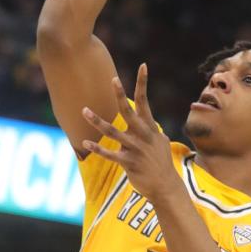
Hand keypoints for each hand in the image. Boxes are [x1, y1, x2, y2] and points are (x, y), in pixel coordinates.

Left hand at [81, 64, 182, 201]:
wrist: (166, 186)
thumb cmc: (161, 163)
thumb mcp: (160, 142)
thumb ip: (152, 129)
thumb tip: (150, 121)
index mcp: (150, 127)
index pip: (145, 101)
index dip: (143, 83)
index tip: (143, 65)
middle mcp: (142, 135)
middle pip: (129, 111)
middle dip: (120, 95)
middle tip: (113, 79)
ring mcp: (135, 148)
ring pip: (113, 132)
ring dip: (98, 121)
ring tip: (84, 110)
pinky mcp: (128, 162)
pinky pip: (110, 154)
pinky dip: (98, 149)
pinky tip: (85, 143)